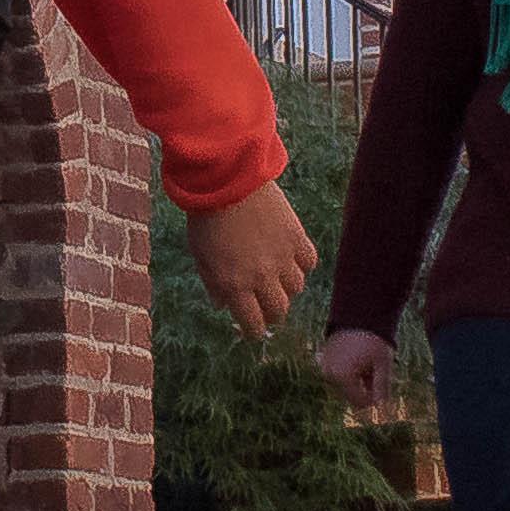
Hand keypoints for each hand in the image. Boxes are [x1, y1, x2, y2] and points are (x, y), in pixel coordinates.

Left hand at [186, 181, 318, 336]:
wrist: (226, 180)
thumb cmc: (206, 218)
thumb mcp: (200, 256)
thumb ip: (213, 284)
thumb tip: (223, 305)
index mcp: (234, 286)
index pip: (253, 325)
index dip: (254, 330)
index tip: (253, 327)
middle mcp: (262, 277)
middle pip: (279, 311)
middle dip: (272, 312)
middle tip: (267, 305)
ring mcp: (282, 258)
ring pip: (297, 288)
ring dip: (287, 286)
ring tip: (277, 275)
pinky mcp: (296, 237)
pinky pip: (309, 262)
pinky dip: (302, 263)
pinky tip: (291, 256)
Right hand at [317, 325, 393, 413]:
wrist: (357, 314)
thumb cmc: (373, 340)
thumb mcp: (382, 364)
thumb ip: (382, 388)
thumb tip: (381, 407)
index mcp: (342, 377)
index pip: (361, 403)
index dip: (374, 397)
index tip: (380, 380)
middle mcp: (329, 375)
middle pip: (352, 395)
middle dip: (365, 387)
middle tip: (373, 368)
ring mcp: (324, 368)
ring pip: (345, 386)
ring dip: (357, 380)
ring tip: (365, 362)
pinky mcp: (322, 361)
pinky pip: (338, 375)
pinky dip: (349, 372)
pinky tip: (356, 358)